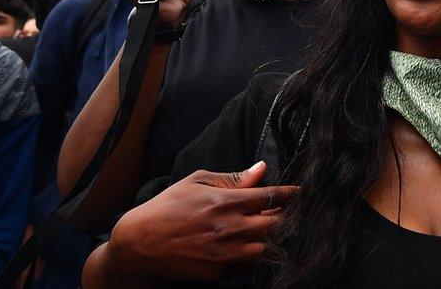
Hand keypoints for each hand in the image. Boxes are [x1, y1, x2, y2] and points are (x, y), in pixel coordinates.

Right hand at [105, 161, 297, 280]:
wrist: (139, 243)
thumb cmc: (169, 206)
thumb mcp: (197, 182)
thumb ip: (233, 178)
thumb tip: (262, 169)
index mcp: (226, 201)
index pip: (272, 196)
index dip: (291, 194)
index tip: (300, 192)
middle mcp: (230, 228)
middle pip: (277, 223)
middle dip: (285, 216)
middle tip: (286, 211)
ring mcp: (226, 253)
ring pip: (268, 247)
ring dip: (273, 238)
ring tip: (269, 229)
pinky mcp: (220, 272)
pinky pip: (251, 266)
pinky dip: (257, 256)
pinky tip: (252, 246)